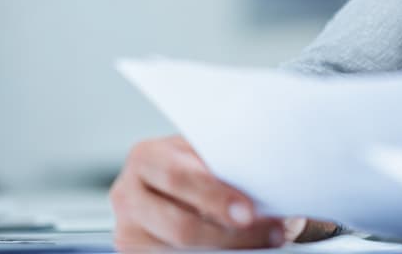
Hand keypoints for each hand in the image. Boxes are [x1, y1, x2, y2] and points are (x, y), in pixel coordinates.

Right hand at [111, 135, 304, 249]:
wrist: (187, 191)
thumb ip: (225, 167)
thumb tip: (266, 182)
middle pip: (180, 227)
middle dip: (230, 235)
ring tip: (264, 243)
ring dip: (229, 250)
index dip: (215, 197)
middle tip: (273, 234)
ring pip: (180, 253)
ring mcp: (128, 232)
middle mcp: (127, 195)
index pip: (178, 177)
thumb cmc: (205, 170)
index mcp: (146, 157)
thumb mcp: (211, 158)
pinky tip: (241, 251)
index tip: (249, 212)